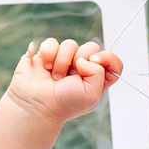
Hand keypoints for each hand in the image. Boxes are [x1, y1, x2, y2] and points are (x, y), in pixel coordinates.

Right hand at [4, 37, 123, 126]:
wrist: (36, 105)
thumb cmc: (64, 104)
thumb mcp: (91, 95)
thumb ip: (98, 73)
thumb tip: (85, 59)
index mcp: (96, 78)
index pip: (112, 62)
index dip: (108, 57)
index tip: (95, 60)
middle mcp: (82, 67)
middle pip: (92, 47)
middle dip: (81, 58)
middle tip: (71, 74)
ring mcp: (64, 59)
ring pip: (70, 44)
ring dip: (61, 60)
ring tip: (54, 76)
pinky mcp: (47, 54)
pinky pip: (51, 43)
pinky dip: (48, 54)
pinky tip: (44, 67)